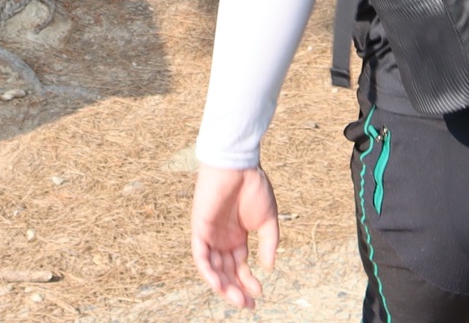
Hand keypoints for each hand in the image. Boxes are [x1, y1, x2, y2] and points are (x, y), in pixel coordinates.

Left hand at [191, 162, 280, 308]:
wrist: (238, 164)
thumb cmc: (253, 186)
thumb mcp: (268, 220)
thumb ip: (269, 244)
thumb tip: (269, 268)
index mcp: (237, 237)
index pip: (240, 266)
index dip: (248, 282)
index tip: (260, 294)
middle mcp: (222, 239)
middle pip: (226, 271)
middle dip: (236, 289)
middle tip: (248, 304)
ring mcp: (210, 234)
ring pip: (213, 268)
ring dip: (224, 286)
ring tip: (238, 299)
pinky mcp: (199, 228)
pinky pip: (200, 255)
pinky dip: (208, 271)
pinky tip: (219, 284)